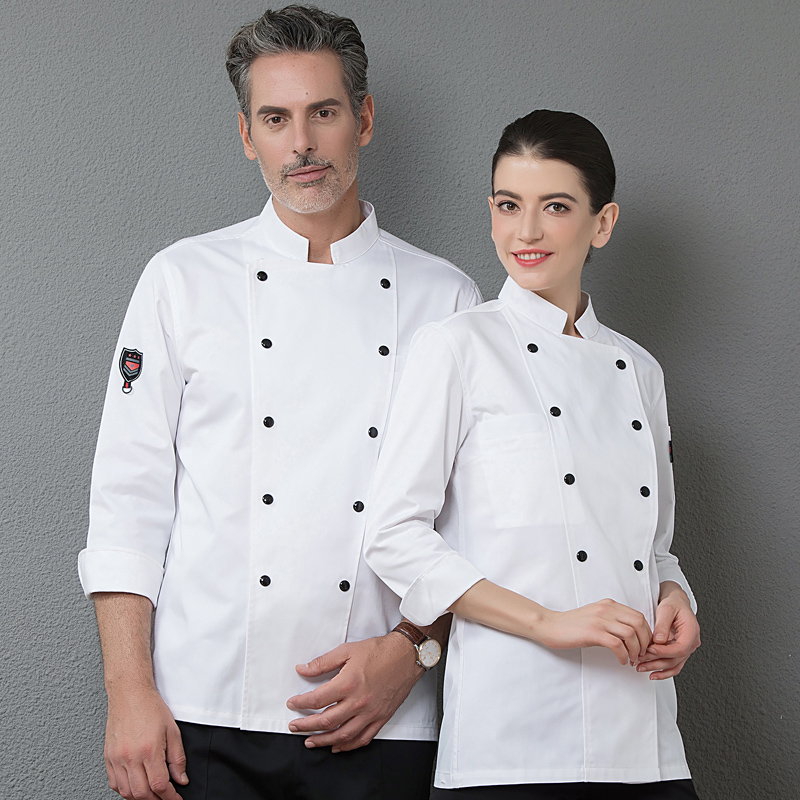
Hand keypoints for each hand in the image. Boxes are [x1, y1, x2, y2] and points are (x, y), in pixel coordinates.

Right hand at [104, 684, 187, 799]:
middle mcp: (130, 757)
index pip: (159, 785)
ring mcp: (116, 758)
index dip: (170, 797)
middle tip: (166, 797)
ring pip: (126, 792)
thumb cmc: (150, 707)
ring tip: (152, 793)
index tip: (176, 799)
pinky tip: (135, 785)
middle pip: (142, 794)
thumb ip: (177, 758)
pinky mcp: (108, 757)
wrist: (130, 694)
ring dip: (140, 797)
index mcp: (149, 750)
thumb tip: (181, 779)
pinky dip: (125, 790)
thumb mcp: (172, 731)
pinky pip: (114, 783)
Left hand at [286, 634, 421, 751]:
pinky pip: (362, 738)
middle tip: (295, 727)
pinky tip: (338, 746)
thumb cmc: (379, 651)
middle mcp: (358, 702)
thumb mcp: (347, 650)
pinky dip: (348, 746)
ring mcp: (370, 713)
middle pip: (326, 721)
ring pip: (342, 735)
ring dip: (323, 740)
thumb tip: (303, 669)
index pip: (317, 699)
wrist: (406, 655)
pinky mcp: (381, 718)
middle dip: (306, 726)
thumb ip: (323, 662)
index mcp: (348, 683)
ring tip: (310, 741)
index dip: (300, 703)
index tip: (292, 703)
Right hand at [536, 598, 651, 665]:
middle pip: (639, 623)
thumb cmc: (572, 624)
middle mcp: (606, 609)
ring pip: (631, 634)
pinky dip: (624, 655)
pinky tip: (621, 660)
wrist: (550, 625)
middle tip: (641, 654)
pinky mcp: (593, 632)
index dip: (646, 633)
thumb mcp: (596, 616)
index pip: (638, 616)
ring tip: (631, 659)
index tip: (644, 645)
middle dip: (644, 642)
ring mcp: (599, 620)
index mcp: (608, 605)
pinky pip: (617, 645)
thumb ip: (612, 619)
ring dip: (636, 650)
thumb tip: (632, 634)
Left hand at [637, 582, 700, 679]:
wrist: (677, 603)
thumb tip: (658, 640)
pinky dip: (663, 670)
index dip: (664, 651)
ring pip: (673, 664)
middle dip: (656, 662)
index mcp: (691, 631)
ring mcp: (686, 648)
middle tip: (640, 661)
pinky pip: (673, 664)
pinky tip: (652, 673)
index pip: (680, 648)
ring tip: (641, 667)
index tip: (650, 650)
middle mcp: (691, 642)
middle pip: (676, 659)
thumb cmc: (673, 604)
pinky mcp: (679, 651)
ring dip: (657, 668)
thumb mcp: (666, 609)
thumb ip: (662, 624)